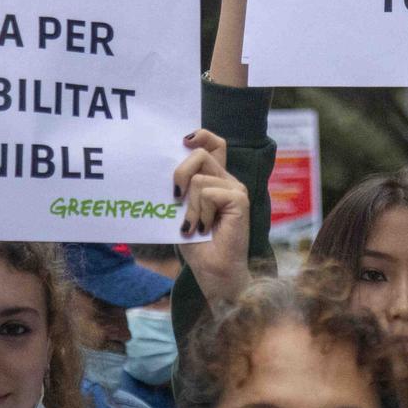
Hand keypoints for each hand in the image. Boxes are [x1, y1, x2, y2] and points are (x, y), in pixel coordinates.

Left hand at [174, 129, 250, 308]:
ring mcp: (236, 189)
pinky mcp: (239, 200)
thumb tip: (167, 169)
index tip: (184, 140)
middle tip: (175, 197)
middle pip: (201, 154)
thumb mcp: (181, 211)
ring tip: (193, 227)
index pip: (215, 144)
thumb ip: (181, 188)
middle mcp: (229, 181)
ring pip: (199, 179)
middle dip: (179, 173)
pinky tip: (205, 229)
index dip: (201, 135)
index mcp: (216, 180)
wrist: (214, 272)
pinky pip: (207, 193)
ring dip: (189, 208)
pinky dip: (199, 213)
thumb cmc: (197, 245)